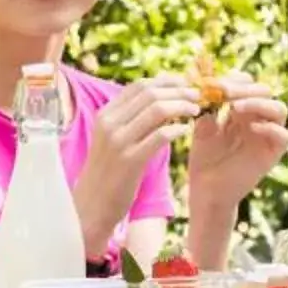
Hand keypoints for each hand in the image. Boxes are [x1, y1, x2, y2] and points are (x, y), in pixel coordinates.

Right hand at [81, 75, 197, 197]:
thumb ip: (130, 120)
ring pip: (157, 110)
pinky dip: (177, 129)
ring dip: (182, 105)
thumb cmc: (107, 173)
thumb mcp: (112, 140)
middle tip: (197, 95)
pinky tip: (186, 129)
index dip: (165, 81)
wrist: (90, 206)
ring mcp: (118, 141)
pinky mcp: (130, 160)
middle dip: (178, 90)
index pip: (138, 86)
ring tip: (196, 110)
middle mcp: (110, 123)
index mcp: (105, 115)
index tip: (184, 84)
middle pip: (150, 94)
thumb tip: (160, 100)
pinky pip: (160, 136)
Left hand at [185, 75, 287, 206]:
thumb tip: (212, 87)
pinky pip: (284, 136)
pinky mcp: (272, 154)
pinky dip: (271, 128)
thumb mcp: (203, 129)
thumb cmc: (204, 161)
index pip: (247, 84)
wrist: (207, 191)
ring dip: (259, 103)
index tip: (215, 83)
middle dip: (244, 88)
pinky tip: (252, 128)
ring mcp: (267, 136)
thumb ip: (210, 109)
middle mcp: (258, 120)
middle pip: (265, 92)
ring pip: (279, 109)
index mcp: (242, 112)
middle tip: (224, 91)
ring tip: (236, 108)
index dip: (235, 79)